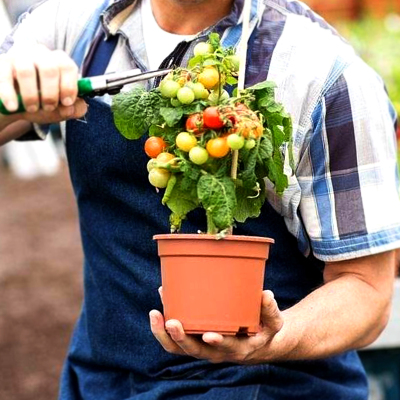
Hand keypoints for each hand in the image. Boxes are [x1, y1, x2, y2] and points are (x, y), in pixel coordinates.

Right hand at [0, 44, 86, 126]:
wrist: (15, 104)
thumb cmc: (42, 102)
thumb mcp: (61, 108)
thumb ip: (75, 109)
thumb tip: (73, 107)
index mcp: (58, 62)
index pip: (68, 66)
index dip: (69, 86)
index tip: (66, 103)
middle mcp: (40, 55)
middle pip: (49, 68)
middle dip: (51, 94)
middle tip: (48, 107)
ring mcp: (20, 56)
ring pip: (26, 71)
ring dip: (31, 95)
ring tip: (32, 109)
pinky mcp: (2, 64)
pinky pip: (4, 77)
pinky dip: (9, 95)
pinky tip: (13, 107)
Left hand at [150, 289, 284, 363]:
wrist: (257, 342)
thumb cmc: (265, 329)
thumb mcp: (274, 322)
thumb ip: (270, 309)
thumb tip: (266, 294)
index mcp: (240, 348)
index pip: (227, 348)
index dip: (218, 342)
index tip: (209, 334)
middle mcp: (218, 351)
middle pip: (195, 351)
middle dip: (181, 338)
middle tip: (171, 321)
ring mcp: (204, 347)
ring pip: (179, 348)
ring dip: (164, 334)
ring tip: (155, 314)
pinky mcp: (196, 340)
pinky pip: (176, 340)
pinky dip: (164, 328)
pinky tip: (159, 309)